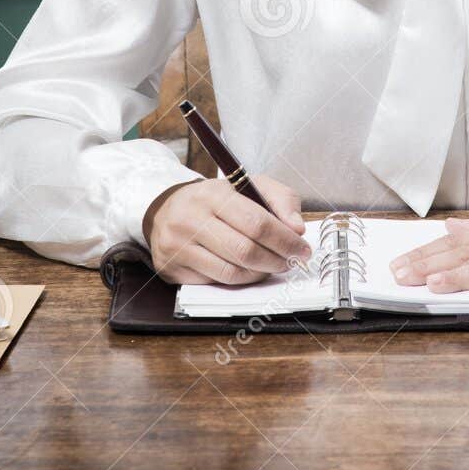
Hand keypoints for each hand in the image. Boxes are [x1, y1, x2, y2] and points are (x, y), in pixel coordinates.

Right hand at [144, 175, 310, 286]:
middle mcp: (191, 219)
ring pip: (231, 272)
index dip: (285, 240)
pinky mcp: (173, 270)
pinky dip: (240, 280)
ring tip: (271, 266)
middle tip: (291, 262)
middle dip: (276, 260)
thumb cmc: (216, 200)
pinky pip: (216, 283)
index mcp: (213, 194)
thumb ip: (280, 200)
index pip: (257, 222)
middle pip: (245, 251)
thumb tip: (297, 228)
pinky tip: (248, 270)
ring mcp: (178, 247)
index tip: (302, 249)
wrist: (166, 210)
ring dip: (260, 274)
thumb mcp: (249, 186)